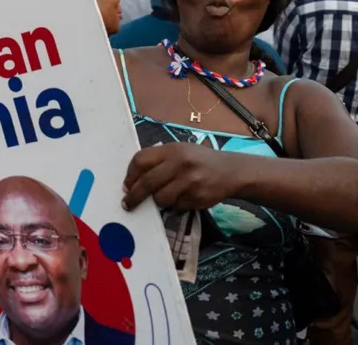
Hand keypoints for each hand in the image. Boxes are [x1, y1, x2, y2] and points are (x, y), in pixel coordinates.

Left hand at [122, 142, 241, 211]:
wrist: (231, 171)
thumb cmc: (198, 160)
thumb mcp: (179, 151)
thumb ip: (158, 161)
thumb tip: (132, 181)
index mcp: (172, 150)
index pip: (141, 160)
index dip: (130, 175)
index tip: (126, 186)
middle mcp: (181, 164)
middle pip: (147, 183)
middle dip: (134, 196)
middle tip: (127, 204)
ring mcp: (190, 182)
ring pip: (161, 198)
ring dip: (159, 200)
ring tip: (167, 194)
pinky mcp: (198, 198)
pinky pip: (176, 207)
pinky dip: (175, 205)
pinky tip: (184, 196)